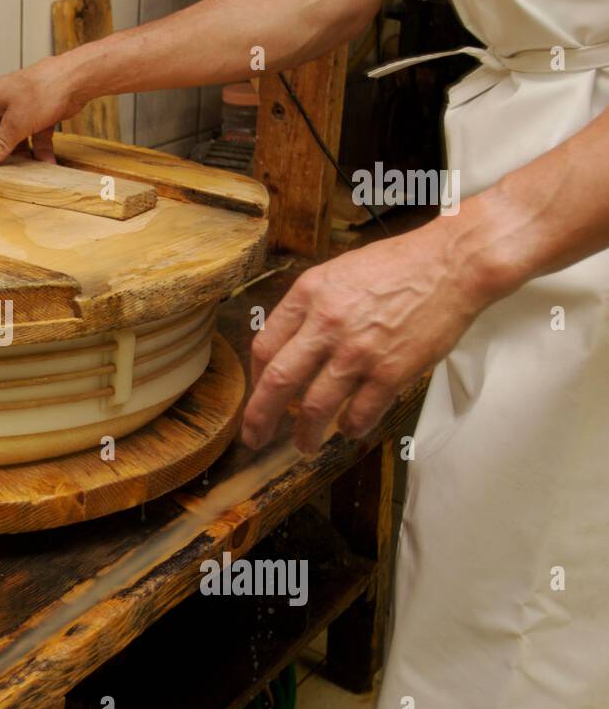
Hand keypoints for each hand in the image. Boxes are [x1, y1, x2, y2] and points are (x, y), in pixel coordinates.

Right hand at [0, 57, 83, 166]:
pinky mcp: (42, 113)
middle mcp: (5, 102)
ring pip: (17, 136)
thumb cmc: (43, 90)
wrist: (76, 80)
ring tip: (25, 171)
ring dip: (22, 153)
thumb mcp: (16, 123)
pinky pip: (36, 135)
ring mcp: (24, 108)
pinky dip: (41, 148)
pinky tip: (47, 163)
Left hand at [242, 219, 493, 452]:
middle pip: (277, 383)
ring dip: (305, 434)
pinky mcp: (391, 372)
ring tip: (304, 445)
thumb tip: (288, 345)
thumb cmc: (399, 265)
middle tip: (255, 437)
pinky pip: (360, 414)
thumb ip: (309, 307)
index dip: (255, 378)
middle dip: (260, 418)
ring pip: (315, 408)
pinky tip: (349, 430)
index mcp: (308, 295)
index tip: (257, 393)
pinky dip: (351, 428)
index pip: (263, 347)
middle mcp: (326, 325)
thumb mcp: (337, 273)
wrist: (454, 264)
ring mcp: (358, 352)